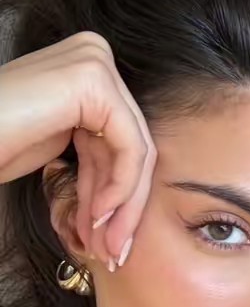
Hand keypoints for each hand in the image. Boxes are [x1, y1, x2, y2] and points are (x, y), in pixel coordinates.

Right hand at [0, 31, 155, 267]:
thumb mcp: (57, 148)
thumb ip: (99, 158)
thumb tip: (129, 195)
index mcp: (87, 71)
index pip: (120, 141)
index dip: (118, 195)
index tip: (110, 238)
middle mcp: (94, 56)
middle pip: (130, 146)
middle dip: (123, 206)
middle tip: (115, 250)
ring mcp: (95, 63)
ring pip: (134, 151)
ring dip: (122, 208)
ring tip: (108, 247)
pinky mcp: (94, 80)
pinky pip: (128, 147)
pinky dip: (120, 187)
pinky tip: (100, 217)